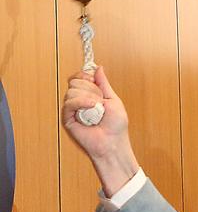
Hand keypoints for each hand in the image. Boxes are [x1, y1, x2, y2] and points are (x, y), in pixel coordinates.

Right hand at [61, 67, 138, 196]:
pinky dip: (81, 102)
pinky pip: (69, 103)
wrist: (113, 143)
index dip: (85, 75)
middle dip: (90, 88)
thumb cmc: (116, 126)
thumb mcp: (113, 100)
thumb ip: (104, 83)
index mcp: (89, 95)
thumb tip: (98, 68)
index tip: (93, 78)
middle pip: (75, 81)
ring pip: (71, 91)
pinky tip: (91, 107)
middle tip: (100, 100)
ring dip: (88, 97)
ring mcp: (72, 109)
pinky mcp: (67, 118)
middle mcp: (79, 101)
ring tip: (97, 108)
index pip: (79, 76)